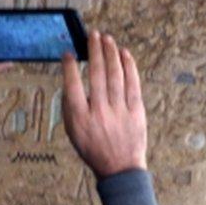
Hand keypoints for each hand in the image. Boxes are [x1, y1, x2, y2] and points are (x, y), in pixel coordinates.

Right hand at [61, 31, 146, 178]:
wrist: (120, 168)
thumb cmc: (93, 149)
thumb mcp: (73, 132)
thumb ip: (70, 107)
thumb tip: (71, 81)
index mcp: (80, 118)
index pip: (72, 85)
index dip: (69, 66)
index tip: (69, 53)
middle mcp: (99, 112)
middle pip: (96, 74)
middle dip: (94, 50)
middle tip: (93, 35)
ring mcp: (119, 111)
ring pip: (115, 75)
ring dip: (111, 53)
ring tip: (107, 39)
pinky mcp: (136, 111)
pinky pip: (132, 83)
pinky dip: (128, 66)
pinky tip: (124, 54)